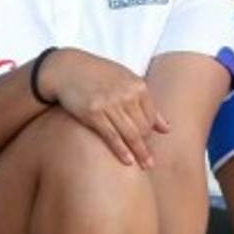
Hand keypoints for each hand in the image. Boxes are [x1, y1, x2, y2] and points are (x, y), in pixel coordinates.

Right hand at [39, 48, 169, 167]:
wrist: (67, 68)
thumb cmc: (98, 75)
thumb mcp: (125, 81)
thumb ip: (146, 103)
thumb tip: (166, 128)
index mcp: (137, 85)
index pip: (151, 116)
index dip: (151, 132)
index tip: (148, 143)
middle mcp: (126, 94)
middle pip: (143, 127)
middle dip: (146, 144)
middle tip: (148, 160)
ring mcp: (110, 104)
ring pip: (131, 134)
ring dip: (140, 152)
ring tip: (146, 165)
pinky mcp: (93, 113)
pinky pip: (112, 136)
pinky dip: (122, 150)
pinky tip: (128, 161)